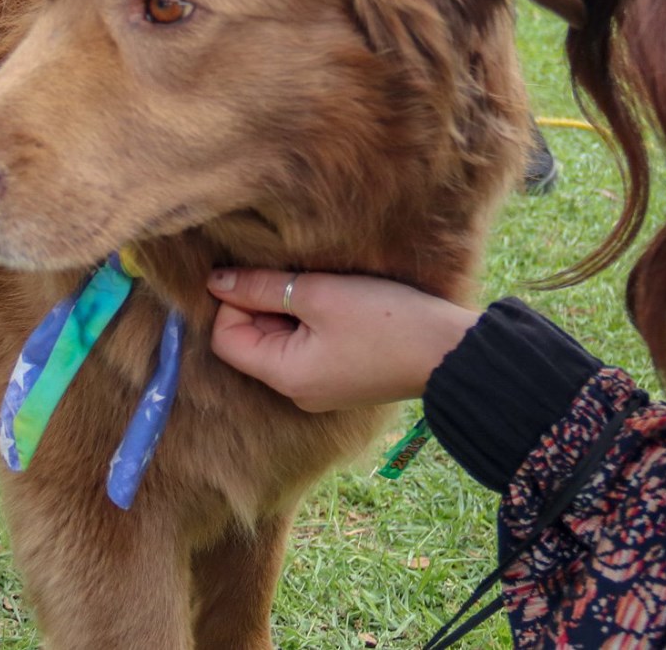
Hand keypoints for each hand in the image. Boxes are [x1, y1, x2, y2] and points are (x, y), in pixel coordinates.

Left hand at [208, 268, 479, 412]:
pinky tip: (340, 301)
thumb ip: (262, 287)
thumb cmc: (386, 321)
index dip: (235, 301)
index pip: (226, 337)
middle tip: (301, 274)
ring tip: (324, 286)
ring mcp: (321, 387)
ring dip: (292, 307)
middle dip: (266, 302)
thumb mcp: (319, 294)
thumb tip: (214, 281)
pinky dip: (313, 319)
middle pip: (253, 339)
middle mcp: (297, 391)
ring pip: (282, 338)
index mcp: (285, 377)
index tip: (268, 274)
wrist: (450, 352)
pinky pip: (309, 345)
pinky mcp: (342, 376)